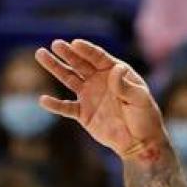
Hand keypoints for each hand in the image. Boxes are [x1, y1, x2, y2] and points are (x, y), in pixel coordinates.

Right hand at [36, 39, 168, 158]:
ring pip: (69, 78)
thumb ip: (126, 85)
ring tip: (40, 54)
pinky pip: (66, 107)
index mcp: (115, 72)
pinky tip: (43, 100)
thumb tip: (115, 69)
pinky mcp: (83, 114)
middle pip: (80, 64)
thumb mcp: (140, 99)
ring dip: (55, 67)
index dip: (86, 50)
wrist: (140, 142)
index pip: (98, 58)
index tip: (75, 43)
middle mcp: (99, 81)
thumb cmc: (145, 117)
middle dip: (67, 53)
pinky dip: (55, 105)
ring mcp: (90, 96)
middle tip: (55, 44)